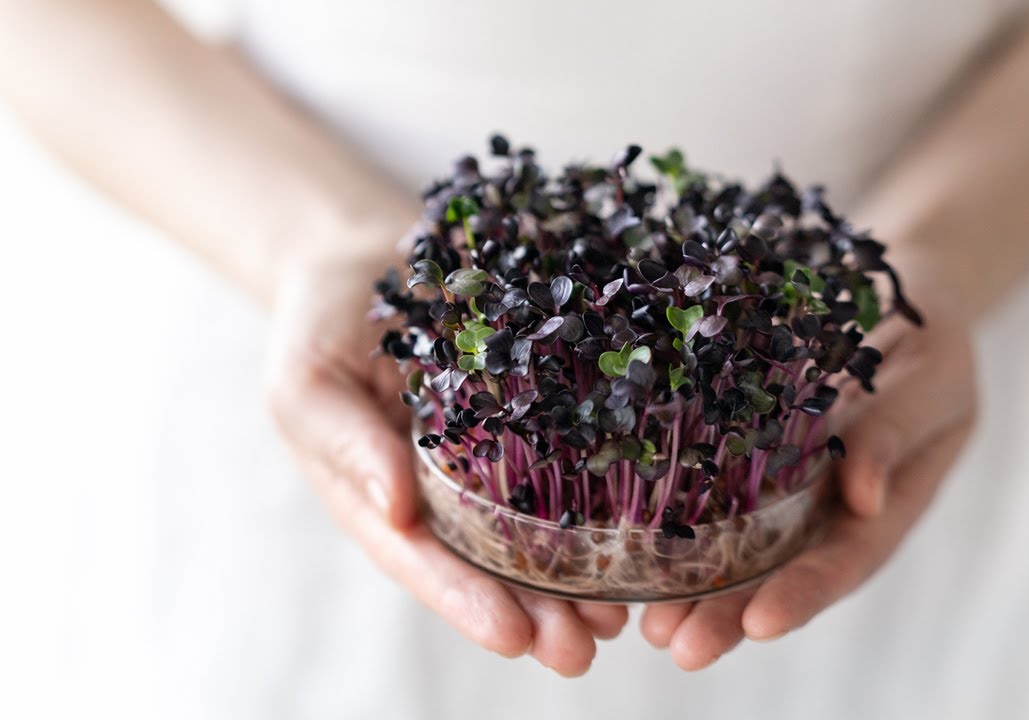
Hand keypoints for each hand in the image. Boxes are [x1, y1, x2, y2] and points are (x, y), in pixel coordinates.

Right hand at [265, 243, 627, 676]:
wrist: (367, 250)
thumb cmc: (322, 323)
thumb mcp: (309, 383)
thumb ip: (345, 446)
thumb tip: (395, 511)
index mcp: (387, 498)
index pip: (428, 562)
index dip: (468, 603)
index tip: (515, 639)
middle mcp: (448, 489)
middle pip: (495, 564)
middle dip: (539, 613)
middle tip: (583, 649)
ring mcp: (499, 450)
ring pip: (543, 525)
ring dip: (582, 576)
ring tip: (623, 616)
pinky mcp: (540, 404)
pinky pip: (577, 451)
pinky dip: (609, 491)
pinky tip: (648, 524)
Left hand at [639, 259, 977, 668]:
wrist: (897, 291)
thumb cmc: (929, 338)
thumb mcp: (933, 379)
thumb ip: (898, 433)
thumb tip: (864, 498)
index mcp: (885, 502)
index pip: (845, 559)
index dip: (804, 594)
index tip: (761, 624)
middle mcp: (827, 506)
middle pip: (779, 573)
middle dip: (730, 614)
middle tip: (682, 648)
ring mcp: (784, 483)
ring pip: (737, 547)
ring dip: (694, 590)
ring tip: (649, 627)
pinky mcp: (745, 448)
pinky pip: (709, 488)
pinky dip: (673, 522)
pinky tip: (630, 550)